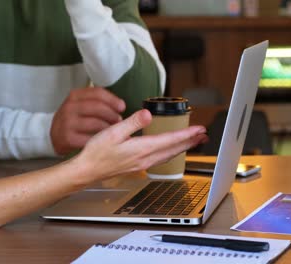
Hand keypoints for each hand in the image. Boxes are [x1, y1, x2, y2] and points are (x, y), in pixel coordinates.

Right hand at [50, 87, 125, 154]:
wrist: (54, 136)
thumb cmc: (74, 120)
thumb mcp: (81, 106)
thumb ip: (98, 102)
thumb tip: (121, 106)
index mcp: (75, 96)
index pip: (98, 93)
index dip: (113, 100)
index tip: (122, 107)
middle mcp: (70, 107)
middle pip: (98, 107)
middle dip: (113, 115)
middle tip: (120, 122)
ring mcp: (68, 123)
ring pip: (96, 123)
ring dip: (110, 128)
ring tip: (115, 132)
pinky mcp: (68, 138)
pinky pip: (91, 138)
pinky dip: (101, 141)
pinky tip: (106, 142)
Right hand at [75, 109, 208, 182]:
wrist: (87, 170)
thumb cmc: (96, 152)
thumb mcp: (113, 132)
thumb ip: (132, 122)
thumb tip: (148, 114)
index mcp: (141, 148)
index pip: (170, 140)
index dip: (186, 134)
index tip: (199, 129)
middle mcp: (145, 158)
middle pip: (174, 150)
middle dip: (190, 142)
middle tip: (204, 136)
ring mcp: (142, 164)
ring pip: (169, 156)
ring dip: (183, 148)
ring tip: (193, 143)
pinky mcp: (137, 166)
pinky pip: (161, 159)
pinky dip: (171, 153)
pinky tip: (170, 151)